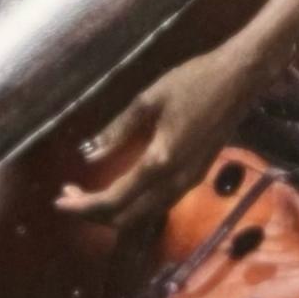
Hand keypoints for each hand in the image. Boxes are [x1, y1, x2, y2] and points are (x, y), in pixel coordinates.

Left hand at [54, 35, 263, 226]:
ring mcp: (188, 182)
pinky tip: (120, 187)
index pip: (114, 201)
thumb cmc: (194, 81)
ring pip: (143, 215)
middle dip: (94, 214)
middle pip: (127, 218)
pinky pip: (157, 204)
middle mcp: (175, 182)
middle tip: (68, 196)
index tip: (58, 201)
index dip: (83, 206)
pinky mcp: (195, 176)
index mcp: (160, 162)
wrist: (240, 79)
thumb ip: (118, 131)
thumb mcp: (149, 99)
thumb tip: (89, 157)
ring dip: (114, 211)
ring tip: (88, 194)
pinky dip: (132, 205)